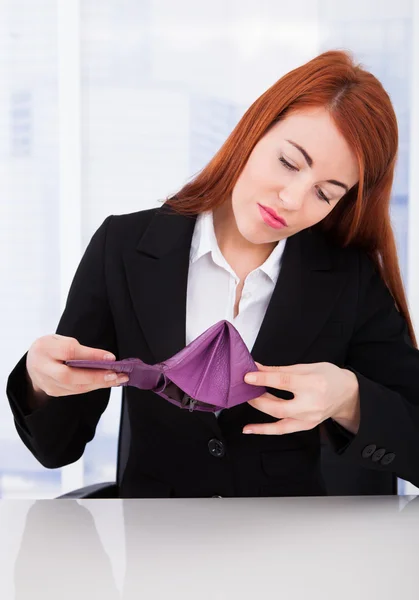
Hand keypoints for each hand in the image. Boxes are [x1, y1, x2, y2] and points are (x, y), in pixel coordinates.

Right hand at [26, 334, 128, 397]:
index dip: (91, 355)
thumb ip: (77, 347)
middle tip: (116, 374)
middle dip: (95, 376)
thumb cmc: (50, 348)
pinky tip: (107, 382)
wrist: (32, 363)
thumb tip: (105, 358)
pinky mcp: (55, 392)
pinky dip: (94, 386)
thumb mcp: (60, 339)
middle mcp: (43, 368)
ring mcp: (48, 383)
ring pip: (76, 387)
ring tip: (118, 379)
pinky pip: (77, 390)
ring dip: (99, 383)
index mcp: (44, 348)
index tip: (111, 357)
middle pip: (69, 376)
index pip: (69, 352)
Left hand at [243, 361, 359, 434]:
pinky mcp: (305, 426)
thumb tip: (258, 368)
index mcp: (313, 384)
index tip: (248, 376)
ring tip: (247, 399)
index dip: (263, 379)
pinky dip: (264, 430)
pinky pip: (281, 430)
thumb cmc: (328, 377)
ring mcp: (308, 419)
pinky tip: (249, 429)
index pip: (283, 382)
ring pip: (278, 420)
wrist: (347, 394)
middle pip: (278, 406)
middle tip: (245, 388)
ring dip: (259, 410)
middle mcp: (311, 404)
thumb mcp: (306, 367)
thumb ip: (280, 370)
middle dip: (258, 398)